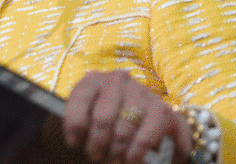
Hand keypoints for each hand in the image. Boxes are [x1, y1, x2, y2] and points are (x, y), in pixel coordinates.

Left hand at [63, 70, 192, 163]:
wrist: (152, 120)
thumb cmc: (113, 118)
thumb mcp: (92, 114)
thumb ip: (82, 120)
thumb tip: (74, 140)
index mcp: (96, 79)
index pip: (81, 96)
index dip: (75, 123)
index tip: (74, 143)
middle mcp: (119, 80)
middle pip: (102, 118)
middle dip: (96, 143)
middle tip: (95, 154)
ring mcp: (141, 92)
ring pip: (122, 130)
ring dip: (115, 150)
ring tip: (113, 157)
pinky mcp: (161, 109)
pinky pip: (144, 137)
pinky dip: (135, 152)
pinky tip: (130, 158)